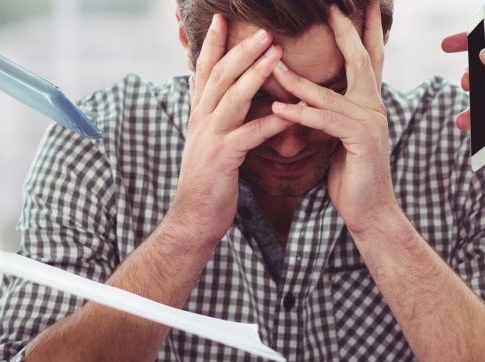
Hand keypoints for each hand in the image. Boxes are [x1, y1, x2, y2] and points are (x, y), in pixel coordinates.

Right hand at [167, 14, 290, 242]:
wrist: (192, 219)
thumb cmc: (209, 182)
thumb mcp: (211, 143)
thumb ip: (221, 119)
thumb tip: (233, 98)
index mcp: (199, 114)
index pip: (205, 71)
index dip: (213, 44)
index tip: (221, 19)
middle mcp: (200, 120)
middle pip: (220, 76)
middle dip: (241, 49)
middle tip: (264, 29)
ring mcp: (209, 138)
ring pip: (232, 97)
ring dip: (255, 73)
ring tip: (277, 53)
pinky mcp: (222, 159)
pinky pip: (250, 135)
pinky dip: (272, 122)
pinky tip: (292, 114)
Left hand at [270, 2, 396, 236]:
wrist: (370, 212)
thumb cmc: (351, 175)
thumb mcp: (338, 136)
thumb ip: (329, 113)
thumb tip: (307, 95)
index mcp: (369, 102)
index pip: (368, 57)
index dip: (364, 29)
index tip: (357, 4)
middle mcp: (374, 106)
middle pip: (360, 59)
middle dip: (345, 30)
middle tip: (332, 7)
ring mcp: (371, 122)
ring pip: (329, 92)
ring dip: (297, 79)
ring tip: (272, 63)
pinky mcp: (360, 141)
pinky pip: (324, 120)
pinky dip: (300, 113)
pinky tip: (278, 107)